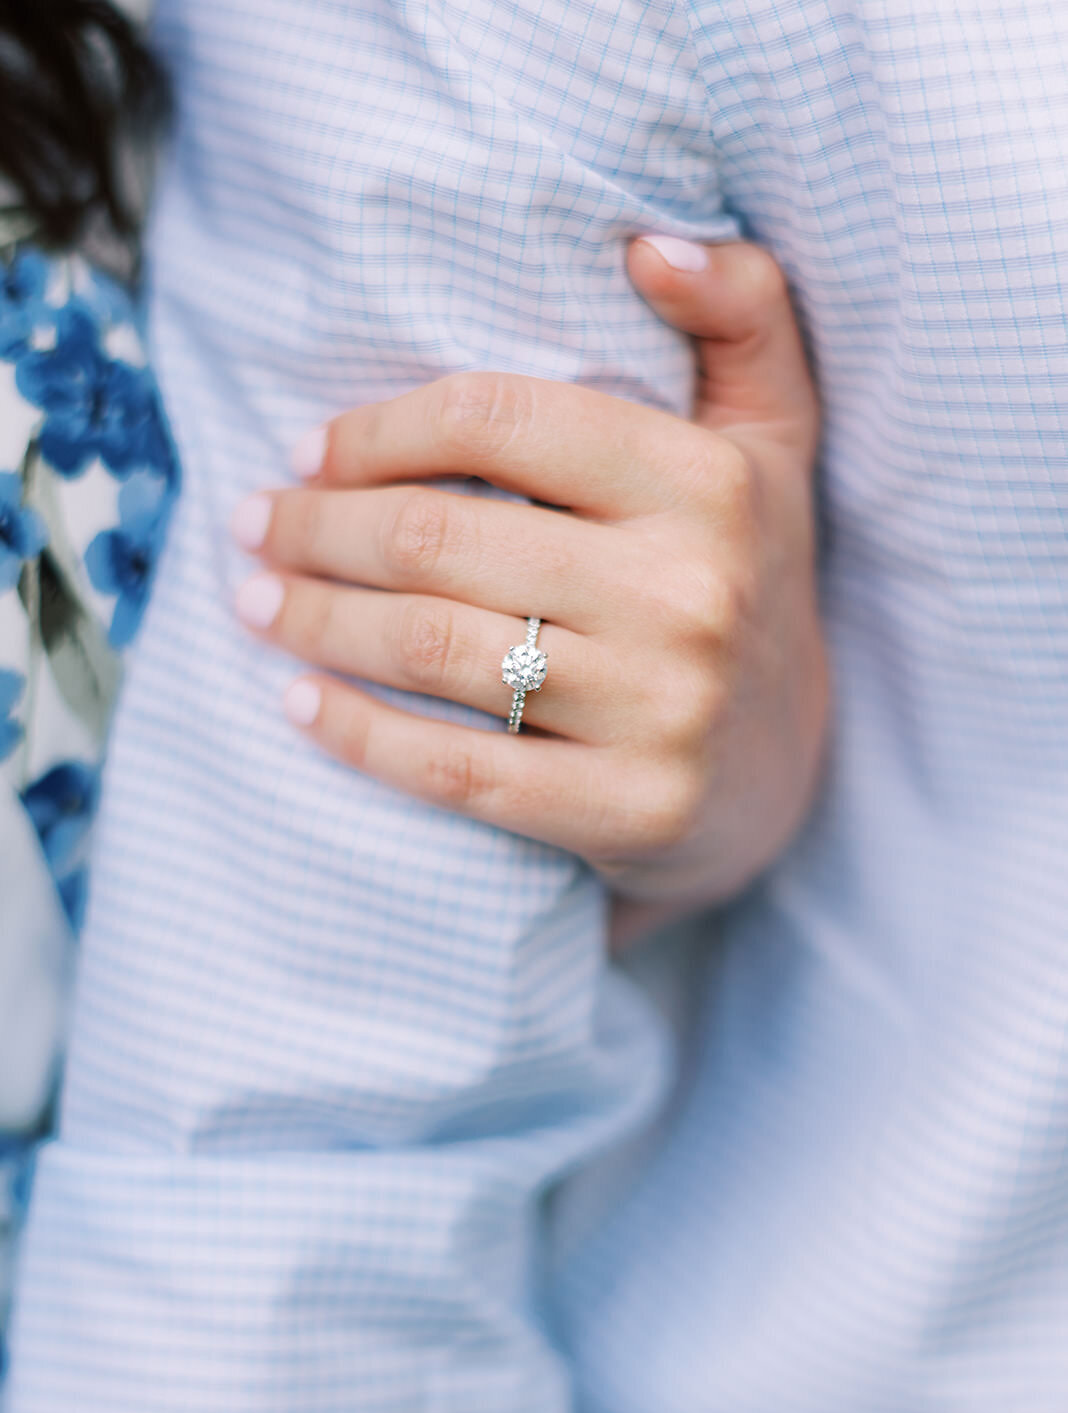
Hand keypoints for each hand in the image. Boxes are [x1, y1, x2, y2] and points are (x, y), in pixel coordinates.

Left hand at [231, 238, 827, 918]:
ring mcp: (663, 710)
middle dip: (315, 527)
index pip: (498, 419)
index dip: (376, 430)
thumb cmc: (743, 581)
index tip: (308, 450)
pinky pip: (456, 766)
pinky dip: (358, 734)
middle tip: (251, 527)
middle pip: (441, 537)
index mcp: (711, 480)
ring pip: (434, 647)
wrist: (783, 773)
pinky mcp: (630, 809)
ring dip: (315, 620)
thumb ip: (742, 314)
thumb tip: (649, 241)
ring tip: (256, 602)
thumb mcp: (772, 438)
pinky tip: (297, 704)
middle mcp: (692, 591)